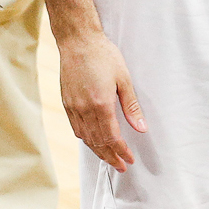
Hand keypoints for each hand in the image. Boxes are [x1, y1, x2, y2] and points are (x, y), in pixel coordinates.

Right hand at [57, 30, 143, 170]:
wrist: (78, 41)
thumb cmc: (103, 56)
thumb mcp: (124, 79)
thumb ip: (132, 107)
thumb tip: (141, 128)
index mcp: (101, 104)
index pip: (112, 138)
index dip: (121, 152)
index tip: (129, 160)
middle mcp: (85, 109)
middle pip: (98, 142)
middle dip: (111, 157)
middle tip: (121, 167)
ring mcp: (73, 107)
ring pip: (85, 138)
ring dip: (98, 152)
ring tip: (109, 159)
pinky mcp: (67, 103)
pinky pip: (76, 129)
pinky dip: (86, 140)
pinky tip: (93, 142)